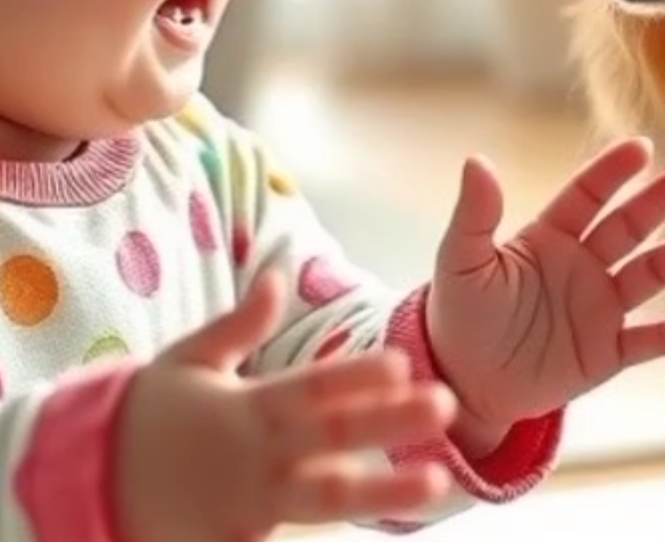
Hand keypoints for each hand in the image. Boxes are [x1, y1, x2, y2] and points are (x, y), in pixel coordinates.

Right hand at [116, 272, 454, 541]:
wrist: (89, 486)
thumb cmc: (149, 415)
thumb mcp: (188, 361)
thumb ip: (240, 325)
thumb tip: (277, 277)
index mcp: (246, 408)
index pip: (311, 387)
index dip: (356, 374)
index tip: (403, 360)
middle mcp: (257, 457)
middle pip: (333, 438)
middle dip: (391, 422)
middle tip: (446, 403)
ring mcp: (252, 508)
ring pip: (327, 500)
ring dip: (386, 489)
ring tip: (439, 479)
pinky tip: (383, 530)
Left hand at [426, 138, 664, 451]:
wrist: (463, 382)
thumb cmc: (460, 314)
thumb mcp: (461, 261)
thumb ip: (475, 215)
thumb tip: (477, 160)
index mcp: (549, 236)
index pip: (588, 196)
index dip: (613, 172)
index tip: (641, 146)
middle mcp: (582, 265)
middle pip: (629, 226)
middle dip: (662, 200)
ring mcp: (598, 309)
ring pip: (649, 275)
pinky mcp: (606, 354)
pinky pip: (648, 342)